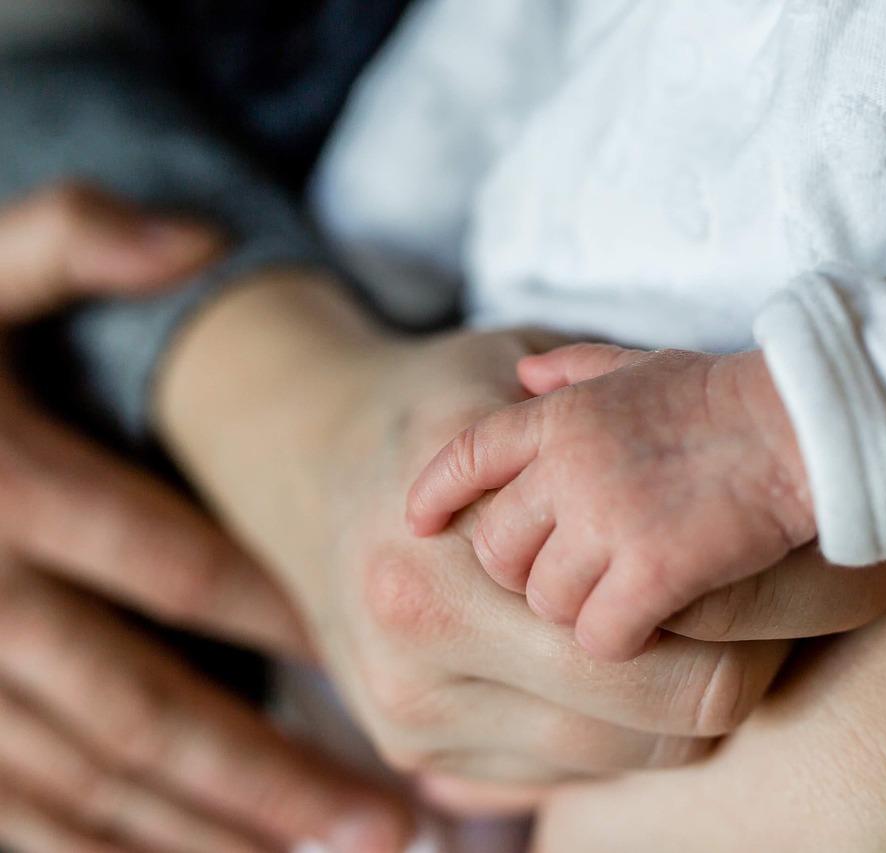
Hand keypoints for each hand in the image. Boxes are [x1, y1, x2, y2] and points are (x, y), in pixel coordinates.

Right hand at [0, 185, 413, 850]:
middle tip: (384, 821)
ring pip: (86, 779)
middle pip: (137, 703)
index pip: (162, 562)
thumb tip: (198, 238)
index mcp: (6, 485)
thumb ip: (74, 239)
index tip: (375, 656)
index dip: (272, 612)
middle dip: (265, 770)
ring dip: (209, 833)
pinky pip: (17, 814)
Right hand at [155, 279, 885, 801]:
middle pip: (675, 720)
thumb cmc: (433, 403)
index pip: (683, 653)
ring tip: (742, 618)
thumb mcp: (511, 374)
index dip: (786, 610)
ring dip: (705, 696)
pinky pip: (584, 772)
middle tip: (818, 598)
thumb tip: (786, 455)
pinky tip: (654, 652)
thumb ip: (623, 409)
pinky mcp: (427, 757)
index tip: (858, 566)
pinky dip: (638, 724)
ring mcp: (421, 725)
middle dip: (763, 661)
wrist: (303, 459)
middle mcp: (425, 667)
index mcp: (448, 569)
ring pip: (640, 760)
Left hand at [407, 343, 813, 661]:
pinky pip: (601, 635)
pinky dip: (620, 641)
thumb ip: (575, 370)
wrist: (806, 422)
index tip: (419, 525)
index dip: (436, 495)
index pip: (466, 456)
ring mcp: (608, 516)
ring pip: (544, 601)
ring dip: (576, 612)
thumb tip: (524, 372)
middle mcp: (569, 464)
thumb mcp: (642, 364)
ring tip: (619, 599)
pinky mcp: (656, 567)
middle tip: (571, 576)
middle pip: (496, 550)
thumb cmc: (731, 397)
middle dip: (522, 573)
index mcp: (561, 414)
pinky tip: (651, 625)